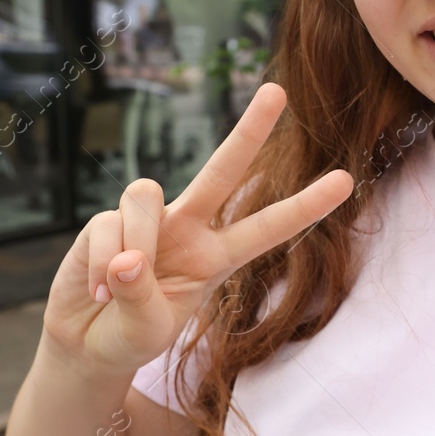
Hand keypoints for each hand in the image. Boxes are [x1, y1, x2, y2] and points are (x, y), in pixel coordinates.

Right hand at [42, 82, 353, 375]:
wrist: (88, 344)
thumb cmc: (131, 337)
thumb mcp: (147, 331)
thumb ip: (142, 298)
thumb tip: (129, 258)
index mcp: (216, 258)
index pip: (266, 228)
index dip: (304, 206)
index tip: (346, 181)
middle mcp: (188, 228)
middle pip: (222, 171)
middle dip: (249, 130)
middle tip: (277, 91)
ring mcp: (148, 220)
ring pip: (146, 193)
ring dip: (132, 244)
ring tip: (115, 291)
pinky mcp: (106, 221)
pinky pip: (107, 227)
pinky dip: (101, 265)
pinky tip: (97, 292)